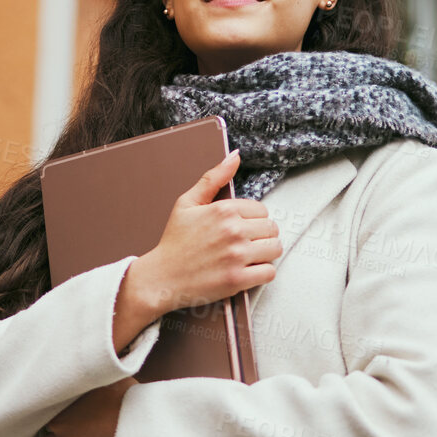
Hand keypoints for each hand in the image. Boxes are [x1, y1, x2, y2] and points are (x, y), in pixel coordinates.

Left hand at [43, 378, 137, 436]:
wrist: (139, 428)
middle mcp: (62, 426)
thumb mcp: (114, 379)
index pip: (50, 407)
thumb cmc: (128, 402)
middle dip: (60, 425)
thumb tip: (102, 367)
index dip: (61, 409)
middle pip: (50, 427)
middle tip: (74, 423)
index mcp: (65, 404)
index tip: (72, 410)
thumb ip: (101, 374)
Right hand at [129, 149, 280, 317]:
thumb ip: (214, 178)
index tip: (239, 229)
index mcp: (224, 209)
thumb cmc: (174, 241)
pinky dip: (262, 273)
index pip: (262, 210)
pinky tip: (247, 271)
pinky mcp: (238, 279)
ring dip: (265, 254)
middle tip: (243, 244)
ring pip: (275, 249)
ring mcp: (236, 256)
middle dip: (260, 236)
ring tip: (247, 257)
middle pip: (272, 229)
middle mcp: (233, 231)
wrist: (161, 277)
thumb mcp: (188, 203)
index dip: (252, 220)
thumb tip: (235, 156)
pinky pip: (269, 272)